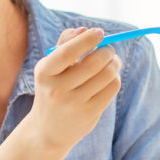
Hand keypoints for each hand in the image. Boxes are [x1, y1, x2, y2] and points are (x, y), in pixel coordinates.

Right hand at [26, 28, 121, 152]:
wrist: (47, 130)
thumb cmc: (52, 89)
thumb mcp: (50, 67)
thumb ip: (64, 44)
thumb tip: (84, 29)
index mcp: (44, 72)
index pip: (67, 52)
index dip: (87, 40)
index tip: (99, 32)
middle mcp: (57, 89)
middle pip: (94, 62)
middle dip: (107, 51)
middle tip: (109, 49)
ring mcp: (74, 103)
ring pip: (107, 74)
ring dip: (114, 63)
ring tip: (112, 62)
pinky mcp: (89, 113)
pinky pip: (112, 88)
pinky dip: (115, 78)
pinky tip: (109, 78)